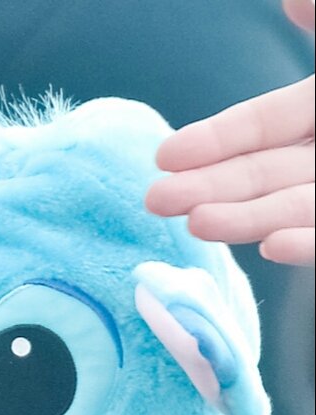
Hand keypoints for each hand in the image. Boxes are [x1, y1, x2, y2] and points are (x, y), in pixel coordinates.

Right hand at [146, 5, 314, 265]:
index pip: (262, 126)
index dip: (214, 141)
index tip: (164, 157)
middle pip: (264, 175)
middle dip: (208, 188)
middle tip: (155, 201)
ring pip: (290, 209)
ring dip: (243, 220)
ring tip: (197, 224)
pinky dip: (306, 246)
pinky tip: (273, 247)